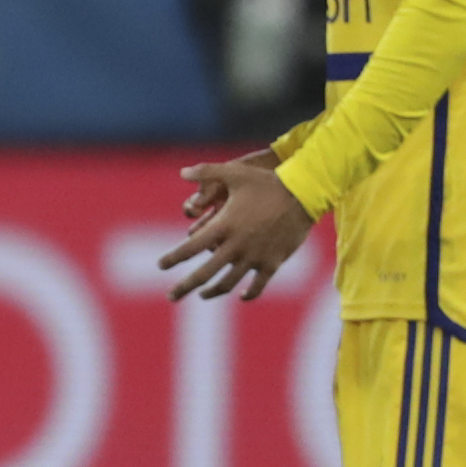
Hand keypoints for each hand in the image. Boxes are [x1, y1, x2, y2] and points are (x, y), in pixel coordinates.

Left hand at [160, 160, 313, 299]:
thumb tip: (181, 172)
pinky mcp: (273, 263)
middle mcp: (235, 246)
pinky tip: (240, 295)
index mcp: (222, 226)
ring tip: (202, 295)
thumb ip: (206, 171)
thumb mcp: (235, 172)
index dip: (173, 258)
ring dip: (212, 292)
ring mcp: (254, 257)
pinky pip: (258, 285)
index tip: (160, 265)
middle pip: (203, 274)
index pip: (190, 248)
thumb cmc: (267, 183)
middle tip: (171, 296)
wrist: (304, 194)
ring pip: (227, 283)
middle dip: (184, 287)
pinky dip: (248, 293)